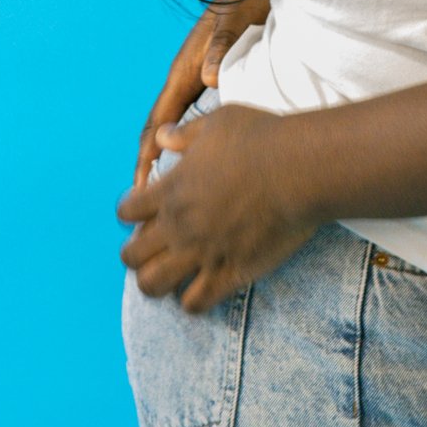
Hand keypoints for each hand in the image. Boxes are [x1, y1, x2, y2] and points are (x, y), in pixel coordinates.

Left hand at [119, 100, 324, 309]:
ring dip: (156, 282)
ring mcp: (202, 253)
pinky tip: (203, 289)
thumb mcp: (218, 122)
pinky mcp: (230, 273)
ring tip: (172, 275)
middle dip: (137, 254)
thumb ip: (185, 134)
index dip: (132, 213)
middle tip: (156, 248)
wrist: (301, 169)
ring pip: (152, 285)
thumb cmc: (262, 140)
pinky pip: (195, 303)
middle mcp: (179, 225)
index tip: (148, 211)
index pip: (126, 212)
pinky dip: (192, 301)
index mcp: (171, 190)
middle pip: (131, 256)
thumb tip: (162, 136)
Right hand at [131, 0, 273, 187]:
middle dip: (152, 168)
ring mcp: (200, 79)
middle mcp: (187, 77)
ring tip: (170, 196)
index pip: (158, 122)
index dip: (148, 156)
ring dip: (171, 161)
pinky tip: (202, 166)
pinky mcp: (217, 78)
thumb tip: (209, 77)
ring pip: (178, 128)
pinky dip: (193, 146)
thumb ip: (221, 44)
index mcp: (185, 69)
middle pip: (161, 132)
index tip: (142, 187)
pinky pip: (198, 120)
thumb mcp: (235, 17)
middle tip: (150, 206)